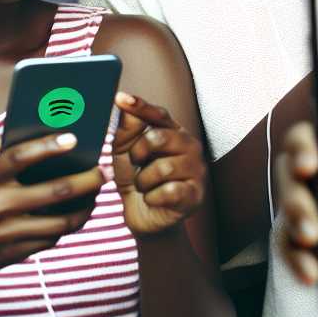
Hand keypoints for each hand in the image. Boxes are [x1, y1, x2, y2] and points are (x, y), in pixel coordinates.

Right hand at [0, 132, 103, 286]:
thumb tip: (12, 134)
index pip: (20, 157)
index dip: (49, 146)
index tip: (74, 138)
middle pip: (54, 191)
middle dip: (86, 180)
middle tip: (103, 171)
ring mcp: (4, 234)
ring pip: (60, 221)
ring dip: (85, 207)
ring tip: (95, 195)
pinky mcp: (12, 254)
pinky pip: (50, 239)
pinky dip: (66, 226)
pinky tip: (76, 214)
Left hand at [111, 92, 206, 236]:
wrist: (145, 217)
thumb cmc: (138, 179)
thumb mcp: (124, 154)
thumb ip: (125, 130)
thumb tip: (124, 106)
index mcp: (173, 132)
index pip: (158, 114)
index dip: (140, 106)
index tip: (121, 99)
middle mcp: (190, 147)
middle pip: (160, 138)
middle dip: (138, 153)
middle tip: (136, 163)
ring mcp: (196, 170)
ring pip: (163, 168)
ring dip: (143, 181)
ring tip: (145, 186)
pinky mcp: (196, 195)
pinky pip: (169, 191)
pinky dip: (152, 197)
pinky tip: (153, 199)